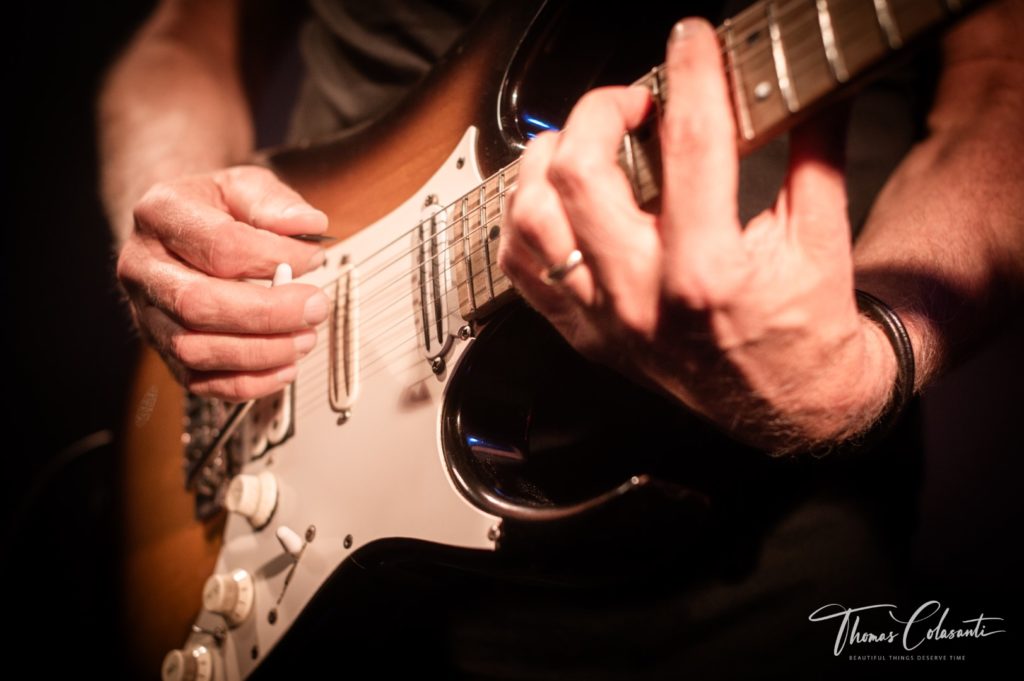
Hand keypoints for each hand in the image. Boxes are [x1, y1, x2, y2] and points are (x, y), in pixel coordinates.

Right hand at [117, 165, 329, 400]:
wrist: (178, 230)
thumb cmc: (214, 209)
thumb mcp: (244, 185)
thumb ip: (275, 203)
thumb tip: (309, 224)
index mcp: (160, 214)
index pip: (220, 245)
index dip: (276, 257)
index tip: (314, 258)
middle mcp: (143, 267)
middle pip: (199, 304)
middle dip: (268, 314)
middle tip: (315, 309)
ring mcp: (146, 313)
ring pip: (195, 349)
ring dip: (260, 352)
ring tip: (304, 340)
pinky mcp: (162, 349)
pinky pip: (199, 381)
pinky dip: (247, 383)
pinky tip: (284, 369)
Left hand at [499, 19, 895, 452]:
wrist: (789, 406)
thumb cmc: (804, 329)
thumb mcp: (820, 235)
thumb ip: (812, 150)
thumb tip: (809, 87)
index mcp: (707, 271)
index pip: (689, 144)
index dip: (691, 74)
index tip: (691, 42)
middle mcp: (642, 296)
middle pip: (578, 172)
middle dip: (599, 111)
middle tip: (631, 102)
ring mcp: (603, 318)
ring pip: (530, 220)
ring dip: (546, 163)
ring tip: (579, 142)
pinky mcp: (584, 332)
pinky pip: (520, 270)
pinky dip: (526, 221)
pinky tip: (555, 200)